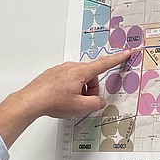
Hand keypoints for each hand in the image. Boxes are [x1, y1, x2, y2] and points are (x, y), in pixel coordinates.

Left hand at [0, 48, 132, 147]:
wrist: (31, 101)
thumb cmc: (52, 101)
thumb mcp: (79, 107)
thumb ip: (95, 104)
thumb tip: (99, 102)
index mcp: (81, 72)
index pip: (104, 64)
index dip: (118, 59)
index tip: (127, 52)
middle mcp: (71, 67)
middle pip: (90, 77)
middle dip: (90, 91)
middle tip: (81, 104)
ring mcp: (61, 70)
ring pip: (78, 81)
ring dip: (79, 92)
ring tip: (68, 103)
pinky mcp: (53, 75)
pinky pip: (68, 82)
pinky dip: (68, 91)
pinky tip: (60, 100)